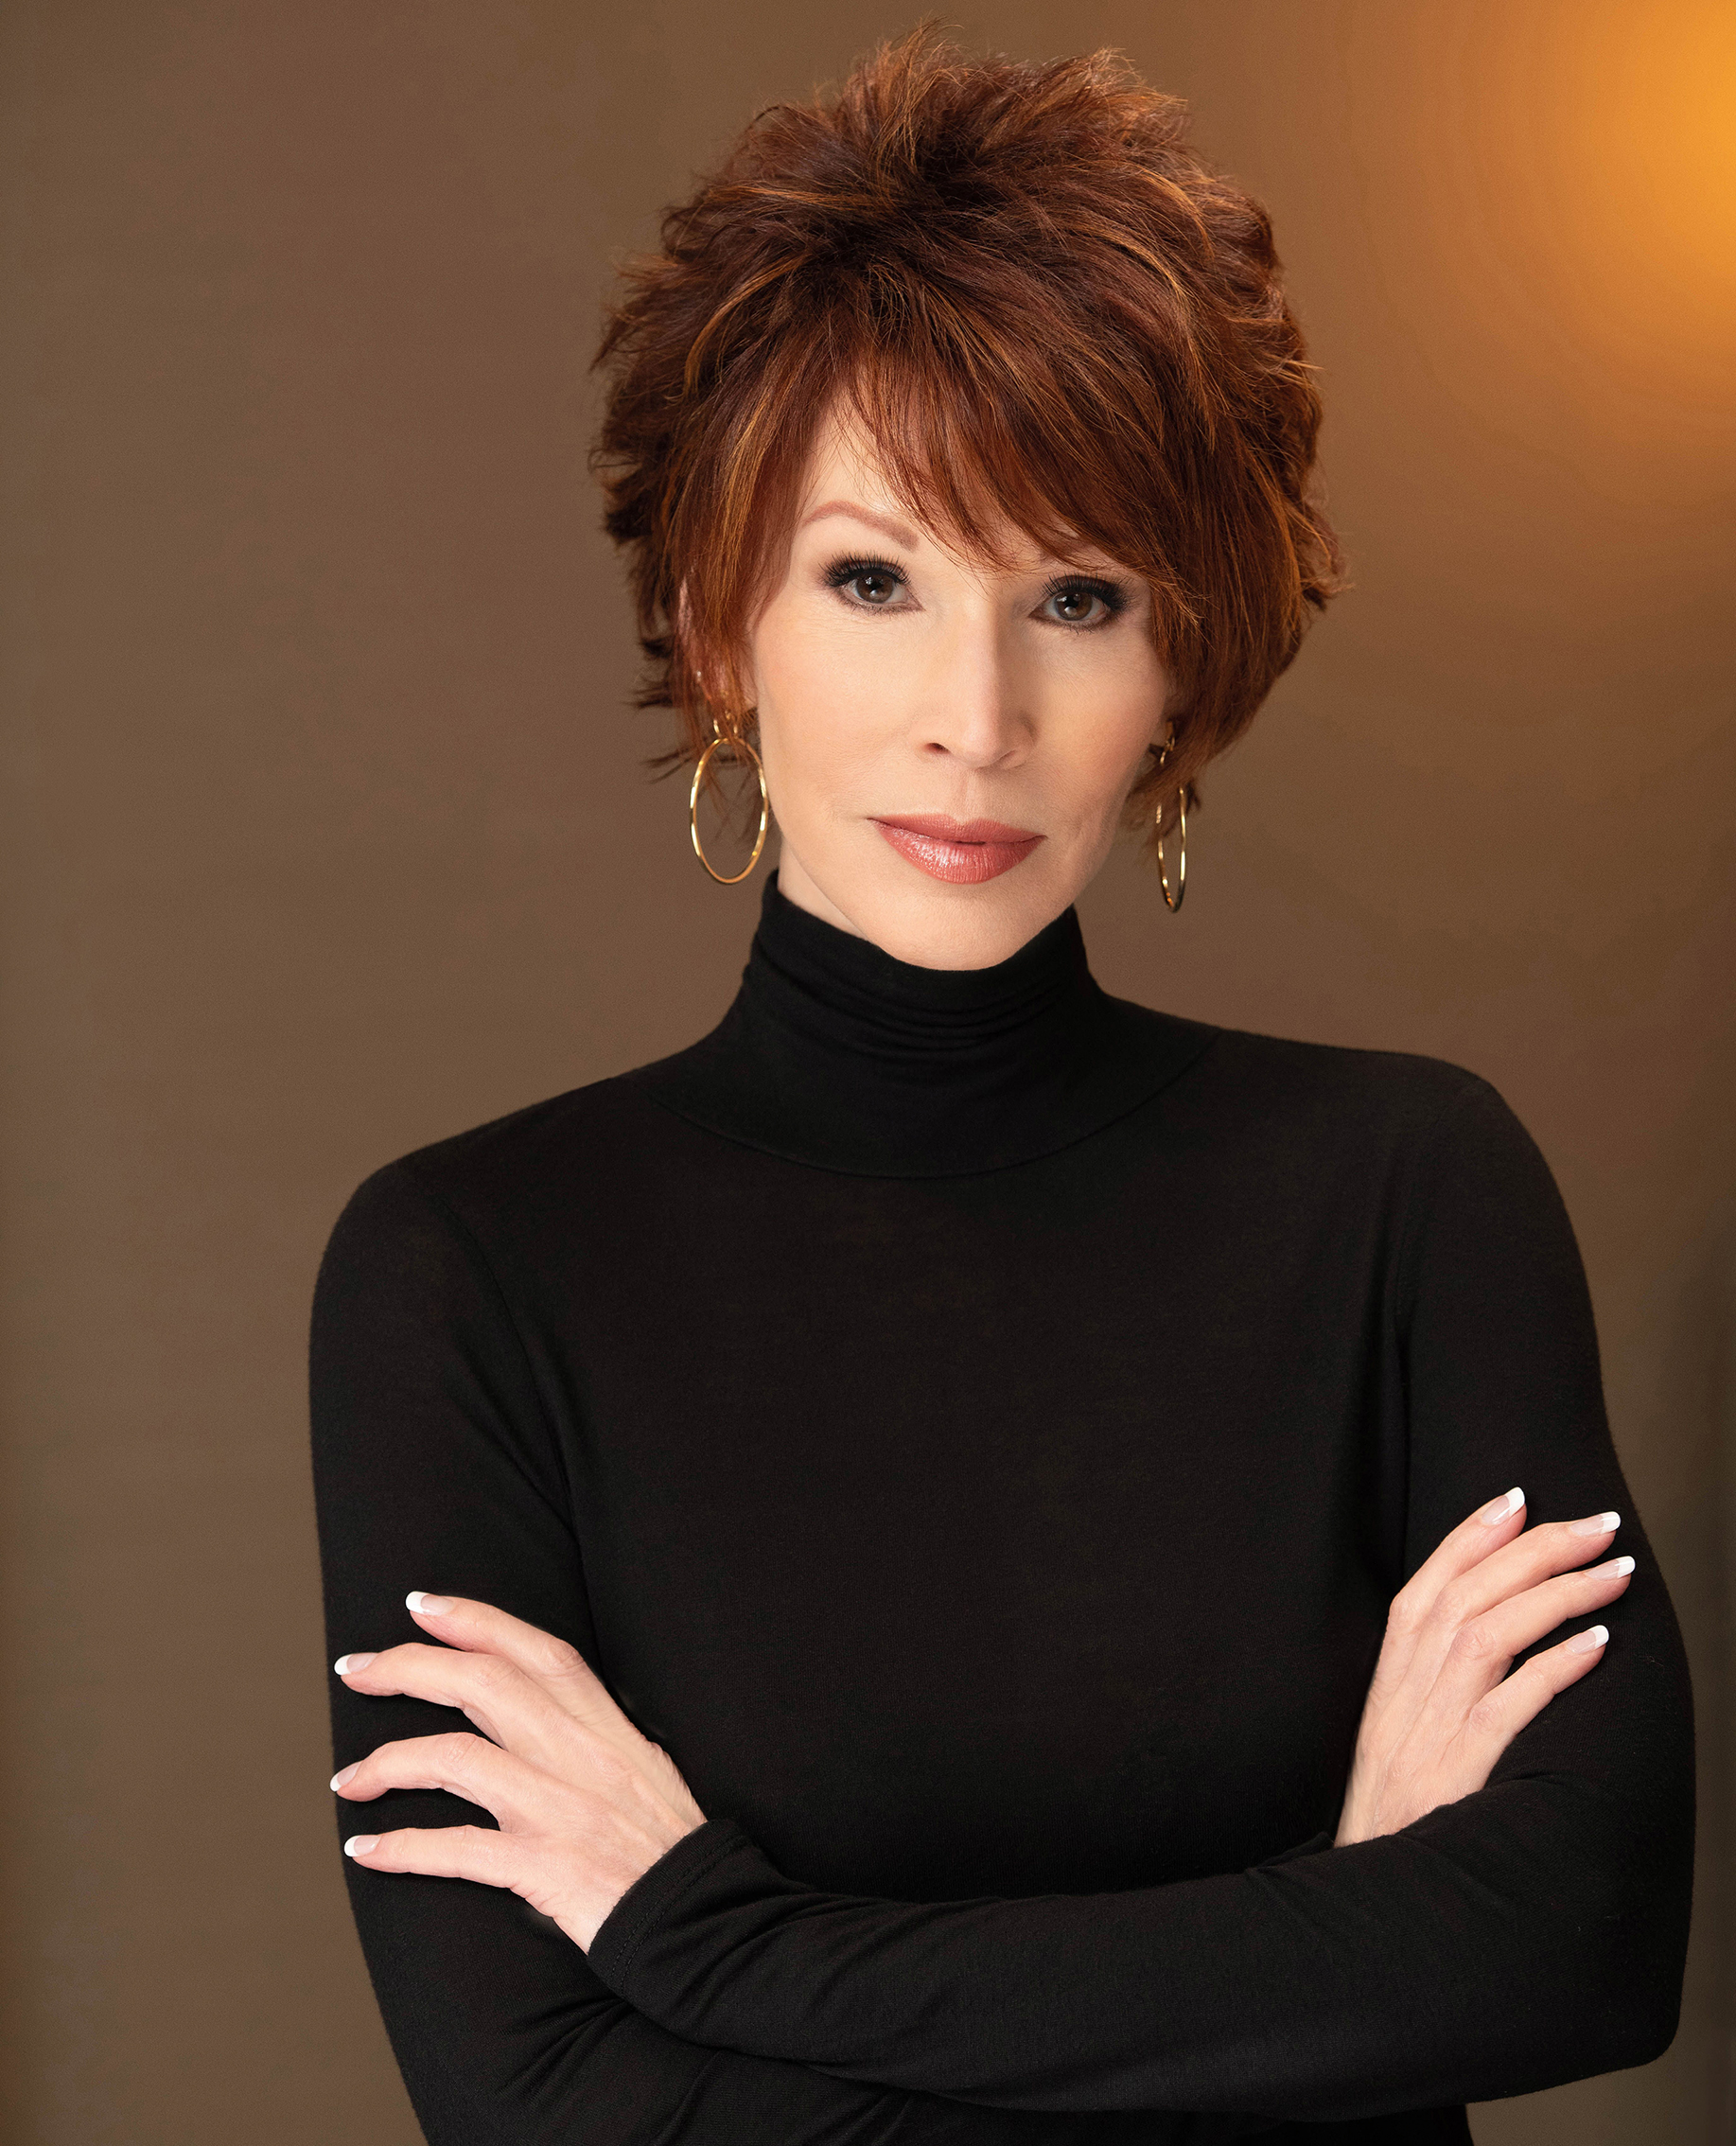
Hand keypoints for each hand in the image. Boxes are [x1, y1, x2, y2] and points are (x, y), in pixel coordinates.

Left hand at [330, 1594, 705, 1949]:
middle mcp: (580, 1755)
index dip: (474, 1619)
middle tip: (356, 1669)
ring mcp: (561, 1809)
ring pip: (454, 1758)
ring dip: (388, 1762)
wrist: (705, 1922)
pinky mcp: (545, 1868)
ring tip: (349, 1780)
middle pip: (482, 1684)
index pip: (536, 1651)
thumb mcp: (645, 1768)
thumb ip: (598, 1736)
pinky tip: (368, 1852)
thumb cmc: (673, 1850)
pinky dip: (403, 1847)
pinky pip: (456, 1849)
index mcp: (607, 1727)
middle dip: (408, 1666)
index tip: (420, 1605)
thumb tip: (555, 1712)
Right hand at [1335, 1488, 1632, 1845]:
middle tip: (1597, 1523)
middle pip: (1464, 1599)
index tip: (1516, 1499)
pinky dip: (1554, 1668)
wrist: (1366, 1905)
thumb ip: (1426, 1692)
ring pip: (1487, 1636)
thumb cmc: (1394, 1827)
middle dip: (1534, 1550)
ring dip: (1556, 1594)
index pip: (1422, 1590)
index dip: (1467, 1538)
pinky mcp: (1458, 1776)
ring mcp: (1427, 1736)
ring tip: (1614, 1571)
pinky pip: (1508, 1707)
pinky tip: (1596, 1645)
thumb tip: (1484, 1635)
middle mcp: (1401, 1700)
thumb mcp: (1393, 1748)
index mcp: (1384, 1687)